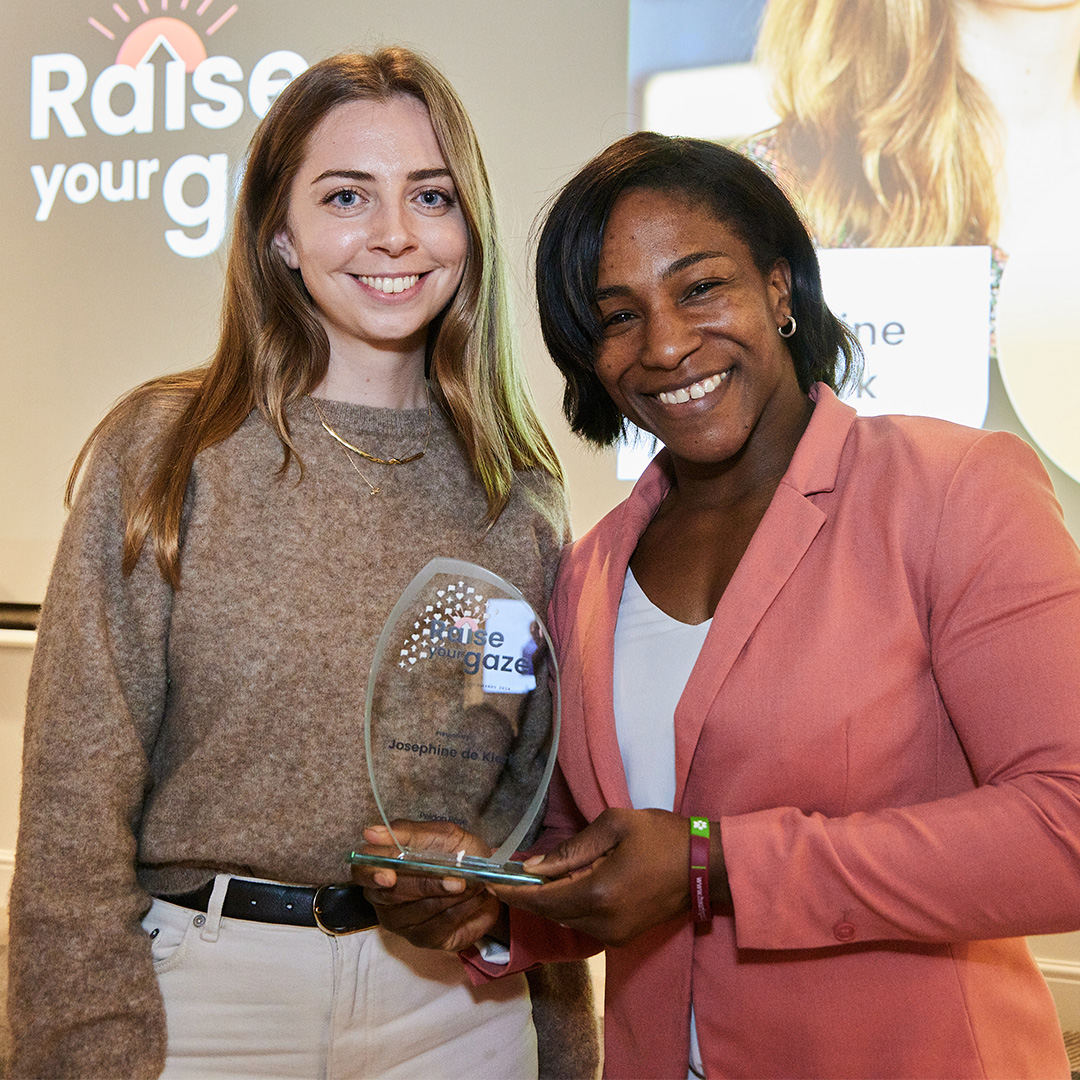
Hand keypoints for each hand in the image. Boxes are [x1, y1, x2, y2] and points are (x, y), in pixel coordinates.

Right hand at [353, 820, 502, 951]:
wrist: (488, 878)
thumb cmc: (459, 852)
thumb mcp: (441, 834)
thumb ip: (408, 833)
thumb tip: (372, 832)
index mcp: (382, 865)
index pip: (362, 872)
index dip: (372, 874)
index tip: (390, 876)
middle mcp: (384, 897)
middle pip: (392, 895)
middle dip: (427, 884)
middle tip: (457, 880)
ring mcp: (401, 922)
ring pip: (419, 911)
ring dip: (451, 897)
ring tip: (473, 884)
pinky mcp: (422, 939)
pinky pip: (437, 927)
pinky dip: (461, 911)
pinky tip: (474, 899)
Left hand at [488, 807, 694, 945]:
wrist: (706, 867)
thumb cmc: (661, 837)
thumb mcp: (615, 826)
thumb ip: (572, 849)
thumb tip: (534, 867)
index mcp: (598, 893)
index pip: (543, 899)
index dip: (513, 892)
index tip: (488, 883)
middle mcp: (601, 923)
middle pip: (550, 913)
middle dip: (526, 897)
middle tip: (503, 878)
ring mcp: (612, 936)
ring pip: (566, 920)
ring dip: (549, 901)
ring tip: (537, 876)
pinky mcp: (622, 938)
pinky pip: (583, 924)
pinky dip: (569, 906)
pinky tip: (568, 885)